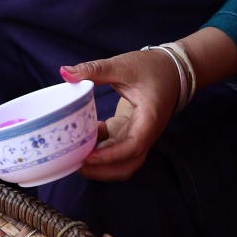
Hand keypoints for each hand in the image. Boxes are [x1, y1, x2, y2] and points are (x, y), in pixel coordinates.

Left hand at [60, 48, 182, 180]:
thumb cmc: (152, 66)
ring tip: (76, 157)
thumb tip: (65, 72)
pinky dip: (98, 149)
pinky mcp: (128, 132)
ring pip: (120, 163)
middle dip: (101, 171)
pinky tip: (86, 135)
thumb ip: (95, 70)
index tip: (87, 157)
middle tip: (75, 164)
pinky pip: (113, 150)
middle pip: (127, 166)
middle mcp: (145, 133)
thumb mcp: (123, 65)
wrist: (172, 68)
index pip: (133, 147)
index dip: (109, 156)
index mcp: (149, 119)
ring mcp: (136, 135)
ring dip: (99, 166)